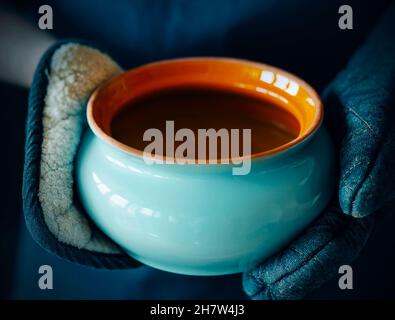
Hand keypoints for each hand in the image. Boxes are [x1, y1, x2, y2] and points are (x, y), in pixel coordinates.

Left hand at [242, 5, 394, 298]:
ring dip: (286, 263)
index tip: (272, 282)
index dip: (305, 265)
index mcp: (366, 192)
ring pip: (313, 238)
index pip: (335, 241)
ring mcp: (338, 193)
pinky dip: (286, 236)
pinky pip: (306, 217)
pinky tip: (267, 245)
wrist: (373, 79)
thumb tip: (355, 207)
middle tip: (257, 292)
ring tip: (258, 282)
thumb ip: (371, 162)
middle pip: (321, 249)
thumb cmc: (378, 95)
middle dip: (290, 274)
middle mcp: (352, 200)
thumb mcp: (376, 122)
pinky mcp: (323, 182)